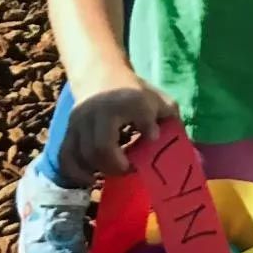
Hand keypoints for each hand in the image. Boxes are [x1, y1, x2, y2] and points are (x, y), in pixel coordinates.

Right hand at [60, 79, 177, 185]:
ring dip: (100, 170)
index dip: (148, 131)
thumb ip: (170, 122)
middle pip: (101, 148)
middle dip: (118, 167)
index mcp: (127, 100)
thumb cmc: (134, 92)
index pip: (140, 116)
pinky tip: (91, 178)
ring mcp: (79, 122)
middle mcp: (98, 111)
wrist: (101, 74)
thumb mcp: (158, 100)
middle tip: (131, 169)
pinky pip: (66, 157)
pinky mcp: (68, 131)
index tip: (152, 140)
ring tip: (115, 170)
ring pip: (82, 156)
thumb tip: (186, 154)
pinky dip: (77, 172)